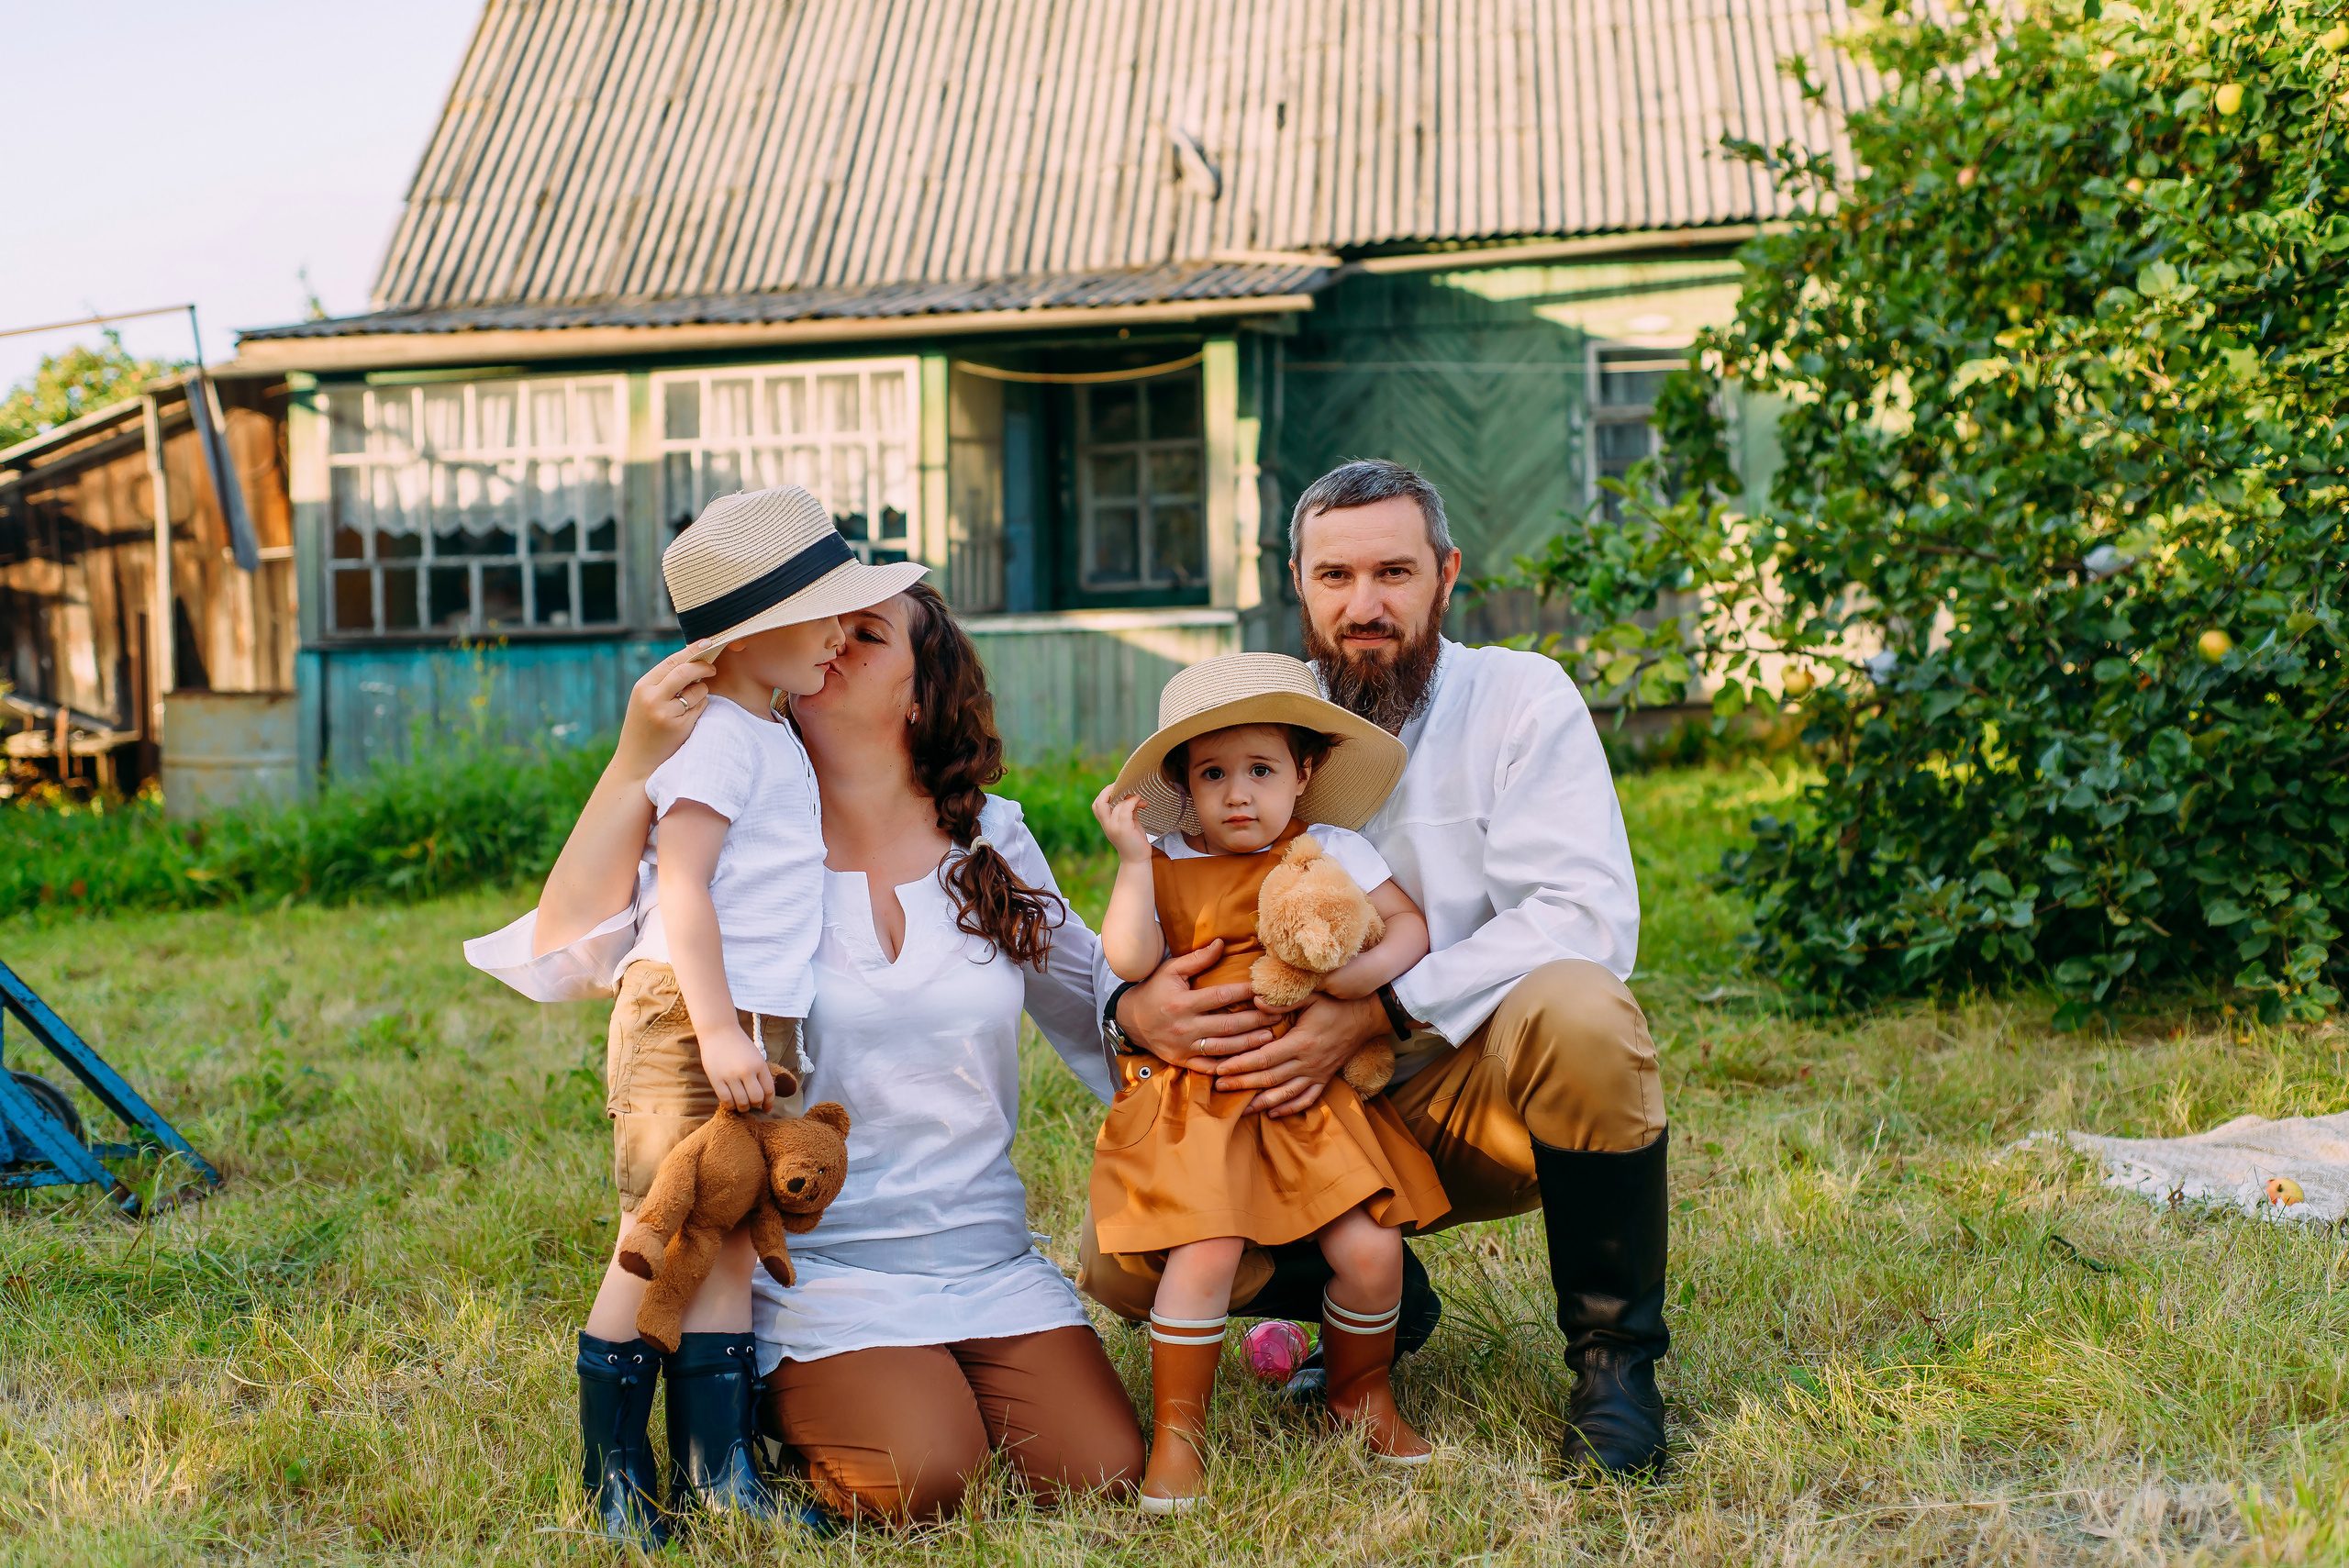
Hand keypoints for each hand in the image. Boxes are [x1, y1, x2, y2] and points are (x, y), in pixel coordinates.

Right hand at [613, 643, 719, 778]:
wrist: (636, 763)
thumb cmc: (643, 729)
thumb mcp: (644, 701)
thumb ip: (663, 682)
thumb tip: (692, 660)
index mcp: (643, 687)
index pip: (671, 661)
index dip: (692, 650)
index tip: (708, 643)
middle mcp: (653, 698)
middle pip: (686, 671)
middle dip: (704, 666)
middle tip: (713, 668)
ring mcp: (666, 713)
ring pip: (698, 690)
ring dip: (701, 692)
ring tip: (687, 705)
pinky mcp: (680, 727)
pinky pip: (701, 707)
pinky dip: (700, 708)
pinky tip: (687, 719)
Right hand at [700, 1022, 775, 1112]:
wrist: (719, 1032)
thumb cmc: (739, 1044)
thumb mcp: (756, 1056)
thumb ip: (760, 1074)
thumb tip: (764, 1096)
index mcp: (760, 1065)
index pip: (769, 1090)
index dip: (769, 1103)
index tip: (767, 1109)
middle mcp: (747, 1071)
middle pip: (756, 1099)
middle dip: (756, 1105)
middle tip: (752, 1104)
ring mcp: (731, 1076)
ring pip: (742, 1103)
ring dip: (743, 1108)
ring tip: (741, 1105)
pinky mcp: (716, 1079)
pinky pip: (726, 1100)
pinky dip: (730, 1106)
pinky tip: (731, 1103)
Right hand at [1090, 784, 1154, 861]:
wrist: (1137, 859)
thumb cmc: (1134, 841)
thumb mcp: (1130, 822)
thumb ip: (1128, 810)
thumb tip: (1130, 796)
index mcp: (1106, 823)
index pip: (1097, 805)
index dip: (1105, 793)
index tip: (1118, 788)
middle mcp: (1107, 825)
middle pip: (1099, 803)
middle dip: (1109, 791)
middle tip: (1122, 786)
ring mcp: (1114, 828)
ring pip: (1118, 805)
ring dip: (1130, 799)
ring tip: (1140, 800)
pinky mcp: (1124, 829)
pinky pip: (1126, 809)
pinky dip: (1134, 802)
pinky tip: (1140, 801)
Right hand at [1117, 940, 1283, 1067]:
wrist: (1129, 1020)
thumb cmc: (1154, 990)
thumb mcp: (1171, 970)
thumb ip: (1197, 959)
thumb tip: (1221, 943)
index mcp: (1182, 1002)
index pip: (1221, 997)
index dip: (1245, 993)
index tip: (1265, 989)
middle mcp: (1184, 1026)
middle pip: (1227, 1025)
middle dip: (1255, 1021)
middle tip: (1278, 1015)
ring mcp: (1183, 1047)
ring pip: (1222, 1048)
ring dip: (1248, 1044)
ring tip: (1271, 1037)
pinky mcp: (1182, 1062)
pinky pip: (1209, 1068)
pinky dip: (1229, 1066)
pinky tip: (1248, 1061)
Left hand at [1211, 993, 1388, 1115]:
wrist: (1367, 1016)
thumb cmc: (1337, 1003)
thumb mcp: (1311, 995)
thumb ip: (1283, 1001)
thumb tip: (1255, 1001)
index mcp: (1301, 1042)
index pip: (1263, 1058)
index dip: (1240, 1065)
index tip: (1220, 1069)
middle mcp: (1308, 1063)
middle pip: (1268, 1079)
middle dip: (1242, 1084)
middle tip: (1218, 1088)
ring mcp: (1317, 1073)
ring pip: (1284, 1094)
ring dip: (1261, 1103)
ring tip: (1239, 1109)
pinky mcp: (1325, 1079)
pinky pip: (1306, 1099)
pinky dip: (1288, 1108)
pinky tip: (1273, 1113)